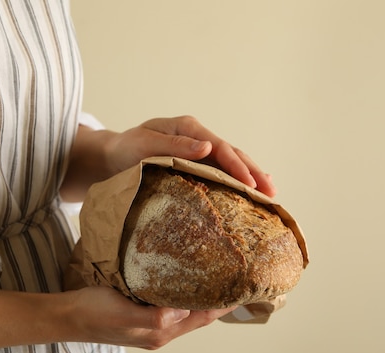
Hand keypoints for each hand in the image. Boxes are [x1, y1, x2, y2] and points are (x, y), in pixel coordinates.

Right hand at [64, 286, 236, 349]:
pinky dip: (183, 292)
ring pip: (185, 309)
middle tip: (235, 276)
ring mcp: (151, 323)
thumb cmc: (91, 313)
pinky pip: (170, 303)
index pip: (202, 317)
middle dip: (218, 299)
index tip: (243, 287)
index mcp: (160, 331)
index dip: (224, 305)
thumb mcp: (121, 313)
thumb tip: (179, 311)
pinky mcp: (141, 312)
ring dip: (201, 295)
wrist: (66, 317)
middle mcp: (160, 330)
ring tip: (216, 275)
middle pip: (198, 315)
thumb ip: (151, 316)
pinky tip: (182, 278)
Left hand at [103, 116, 276, 196]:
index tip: (250, 184)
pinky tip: (252, 187)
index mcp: (187, 128)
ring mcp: (198, 149)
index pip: (219, 147)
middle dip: (253, 172)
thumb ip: (174, 144)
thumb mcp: (144, 144)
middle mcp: (197, 137)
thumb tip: (207, 147)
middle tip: (272, 191)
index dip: (237, 166)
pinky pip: (221, 170)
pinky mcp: (196, 162)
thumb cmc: (125, 149)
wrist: (113, 156)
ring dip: (251, 176)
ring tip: (270, 192)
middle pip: (232, 153)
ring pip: (231, 162)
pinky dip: (238, 178)